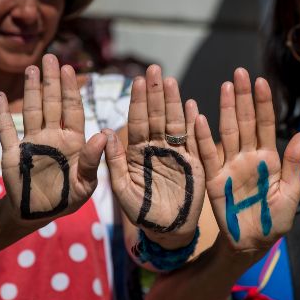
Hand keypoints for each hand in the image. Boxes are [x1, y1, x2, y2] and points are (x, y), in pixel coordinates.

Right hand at [0, 54, 107, 225]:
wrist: (39, 214)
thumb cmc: (67, 199)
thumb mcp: (85, 184)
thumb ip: (92, 160)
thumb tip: (104, 133)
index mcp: (72, 141)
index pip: (72, 109)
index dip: (70, 89)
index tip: (69, 68)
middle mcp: (52, 136)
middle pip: (52, 103)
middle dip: (51, 81)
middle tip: (50, 57)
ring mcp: (32, 142)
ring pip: (31, 110)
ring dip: (30, 90)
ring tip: (31, 69)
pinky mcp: (13, 152)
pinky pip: (6, 130)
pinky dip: (1, 113)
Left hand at [104, 65, 204, 244]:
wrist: (165, 231)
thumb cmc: (140, 212)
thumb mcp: (121, 189)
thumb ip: (113, 162)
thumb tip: (104, 132)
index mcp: (137, 151)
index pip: (137, 121)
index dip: (138, 101)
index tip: (137, 80)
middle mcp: (156, 147)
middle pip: (157, 115)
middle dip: (155, 92)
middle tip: (154, 68)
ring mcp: (176, 153)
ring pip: (175, 123)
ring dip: (173, 102)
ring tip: (171, 81)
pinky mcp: (194, 163)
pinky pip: (194, 141)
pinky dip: (194, 125)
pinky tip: (193, 107)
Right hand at [197, 68, 299, 255]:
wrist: (254, 243)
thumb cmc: (276, 220)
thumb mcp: (290, 193)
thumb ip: (292, 164)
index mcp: (269, 158)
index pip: (266, 124)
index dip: (264, 103)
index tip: (262, 81)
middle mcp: (248, 156)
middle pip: (245, 121)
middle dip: (243, 97)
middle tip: (240, 72)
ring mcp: (230, 166)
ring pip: (227, 132)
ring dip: (225, 109)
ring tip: (225, 87)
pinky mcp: (214, 180)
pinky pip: (208, 156)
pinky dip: (203, 138)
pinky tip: (199, 118)